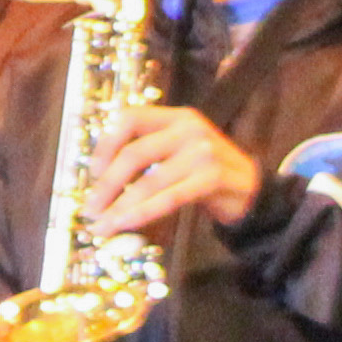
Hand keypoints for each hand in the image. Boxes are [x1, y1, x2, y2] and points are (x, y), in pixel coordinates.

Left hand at [83, 103, 260, 240]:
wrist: (251, 191)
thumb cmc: (205, 173)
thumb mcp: (176, 152)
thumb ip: (145, 156)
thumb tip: (98, 180)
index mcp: (175, 118)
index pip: (131, 118)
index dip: (106, 143)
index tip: (93, 171)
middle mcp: (189, 129)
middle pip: (135, 153)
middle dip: (107, 184)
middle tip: (91, 208)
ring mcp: (204, 152)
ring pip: (150, 181)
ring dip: (121, 206)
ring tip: (103, 224)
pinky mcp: (214, 177)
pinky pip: (170, 198)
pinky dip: (144, 212)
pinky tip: (127, 223)